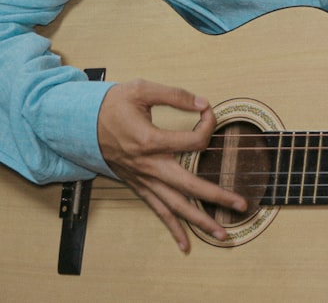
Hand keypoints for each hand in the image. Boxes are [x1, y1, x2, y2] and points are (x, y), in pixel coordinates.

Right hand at [97, 79, 247, 252]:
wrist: (78, 124)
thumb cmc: (111, 105)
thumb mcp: (141, 89)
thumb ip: (175, 95)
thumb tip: (203, 103)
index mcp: (150, 140)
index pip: (194, 141)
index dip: (208, 123)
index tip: (207, 111)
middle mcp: (148, 165)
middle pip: (189, 185)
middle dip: (217, 196)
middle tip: (242, 204)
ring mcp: (144, 179)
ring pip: (175, 205)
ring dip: (200, 220)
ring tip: (223, 233)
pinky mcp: (139, 186)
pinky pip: (158, 210)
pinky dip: (173, 228)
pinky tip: (186, 244)